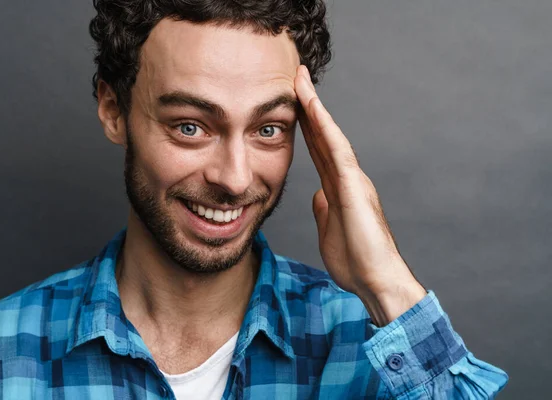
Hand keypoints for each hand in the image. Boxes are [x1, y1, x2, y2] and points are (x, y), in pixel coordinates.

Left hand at [294, 65, 425, 324]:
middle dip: (307, 107)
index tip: (290, 104)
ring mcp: (353, 181)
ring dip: (315, 107)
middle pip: (323, 136)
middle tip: (294, 78)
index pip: (318, 149)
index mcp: (338, 188)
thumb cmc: (356, 261)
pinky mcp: (355, 189)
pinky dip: (326, 129)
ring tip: (300, 80)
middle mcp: (347, 178)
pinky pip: (338, 153)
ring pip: (331, 136)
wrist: (376, 281)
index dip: (305, 125)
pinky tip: (313, 109)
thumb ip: (325, 208)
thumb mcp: (330, 229)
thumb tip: (317, 193)